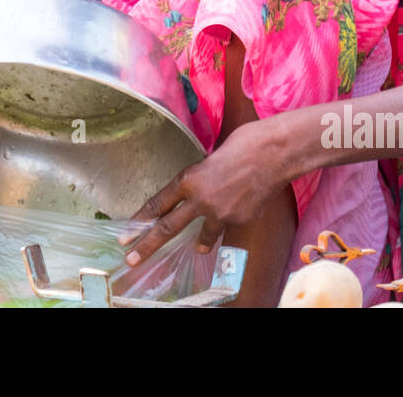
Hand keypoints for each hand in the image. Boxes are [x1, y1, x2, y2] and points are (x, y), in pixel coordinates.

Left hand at [120, 120, 286, 266]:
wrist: (276, 153)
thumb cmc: (244, 144)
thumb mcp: (211, 157)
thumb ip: (200, 178)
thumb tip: (198, 189)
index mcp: (189, 179)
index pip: (158, 203)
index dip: (141, 218)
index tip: (127, 232)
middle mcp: (200, 199)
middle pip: (168, 228)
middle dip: (147, 245)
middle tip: (131, 259)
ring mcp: (221, 214)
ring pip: (203, 236)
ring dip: (200, 243)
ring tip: (197, 248)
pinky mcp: (240, 220)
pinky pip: (230, 223)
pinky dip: (233, 216)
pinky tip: (246, 201)